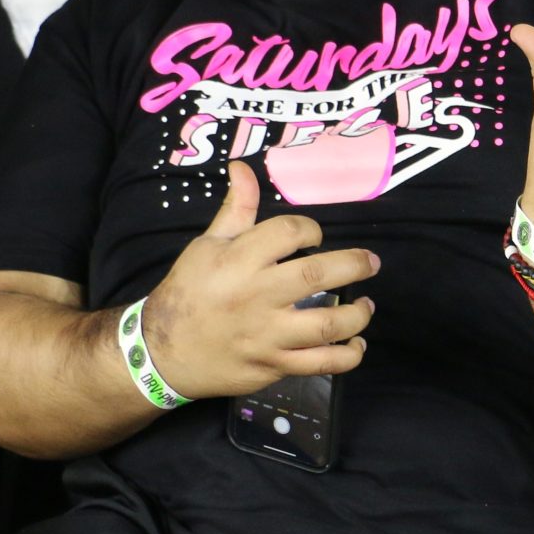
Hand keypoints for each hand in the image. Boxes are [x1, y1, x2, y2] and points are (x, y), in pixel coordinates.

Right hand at [141, 160, 379, 397]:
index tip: (315, 237)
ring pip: (326, 325)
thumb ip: (235, 209)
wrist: (162, 351)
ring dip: (356, 315)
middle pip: (317, 276)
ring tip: (366, 306)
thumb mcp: (206, 245)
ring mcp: (267, 335)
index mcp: (239, 261)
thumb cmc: (189, 292)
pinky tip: (356, 345)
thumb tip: (243, 167)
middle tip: (371, 263)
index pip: (289, 232)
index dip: (310, 229)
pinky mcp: (273, 365)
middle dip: (354, 265)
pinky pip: (320, 365)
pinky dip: (346, 357)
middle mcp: (256, 297)